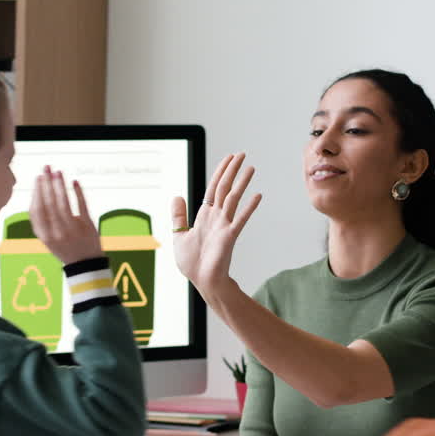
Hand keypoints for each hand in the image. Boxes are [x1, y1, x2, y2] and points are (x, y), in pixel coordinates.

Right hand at [29, 165, 103, 264]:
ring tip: (58, 171)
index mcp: (44, 235)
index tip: (38, 178)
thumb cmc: (64, 247)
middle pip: (49, 203)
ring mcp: (72, 230)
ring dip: (60, 184)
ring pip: (64, 202)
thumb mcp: (48, 238)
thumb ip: (42, 221)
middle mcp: (57, 233)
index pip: (36, 210)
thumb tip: (38, 193)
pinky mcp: (87, 226)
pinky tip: (74, 181)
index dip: (36, 192)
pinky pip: (81, 205)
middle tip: (46, 168)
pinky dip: (78, 192)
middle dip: (46, 183)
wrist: (85, 264)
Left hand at [170, 153, 261, 299]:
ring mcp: (224, 226)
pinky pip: (240, 219)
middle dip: (232, 170)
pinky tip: (257, 195)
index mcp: (205, 215)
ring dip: (241, 183)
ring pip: (233, 199)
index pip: (214, 188)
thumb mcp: (178, 235)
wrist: (202, 281)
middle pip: (225, 188)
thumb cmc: (192, 263)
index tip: (229, 158)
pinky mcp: (229, 237)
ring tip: (251, 168)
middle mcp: (216, 217)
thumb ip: (178, 216)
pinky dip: (249, 208)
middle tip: (242, 154)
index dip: (220, 172)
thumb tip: (177, 196)